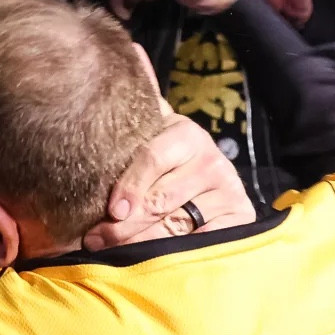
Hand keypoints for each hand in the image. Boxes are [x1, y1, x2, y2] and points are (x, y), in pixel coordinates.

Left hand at [84, 106, 255, 250]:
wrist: (205, 178)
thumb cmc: (159, 160)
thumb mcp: (145, 137)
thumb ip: (128, 119)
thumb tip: (119, 73)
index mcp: (184, 135)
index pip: (153, 158)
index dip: (130, 185)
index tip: (112, 210)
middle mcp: (211, 160)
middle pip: (160, 200)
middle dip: (123, 226)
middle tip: (94, 240)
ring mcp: (228, 190)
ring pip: (174, 226)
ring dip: (138, 244)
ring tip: (109, 252)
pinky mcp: (240, 217)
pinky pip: (202, 243)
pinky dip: (173, 256)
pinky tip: (150, 262)